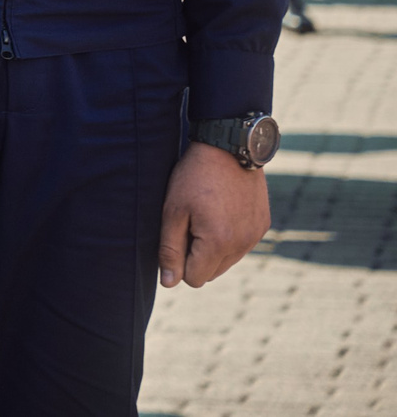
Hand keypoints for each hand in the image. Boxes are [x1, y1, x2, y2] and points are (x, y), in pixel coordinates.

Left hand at [158, 141, 269, 288]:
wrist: (229, 147)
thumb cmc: (194, 177)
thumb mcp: (173, 210)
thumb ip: (170, 249)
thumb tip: (169, 283)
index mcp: (218, 243)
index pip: (194, 279)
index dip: (179, 262)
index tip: (176, 235)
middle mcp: (242, 245)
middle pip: (211, 273)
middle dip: (196, 256)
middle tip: (189, 222)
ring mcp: (255, 236)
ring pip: (227, 261)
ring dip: (212, 248)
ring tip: (204, 214)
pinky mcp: (262, 225)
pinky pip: (241, 245)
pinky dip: (229, 237)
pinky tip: (221, 210)